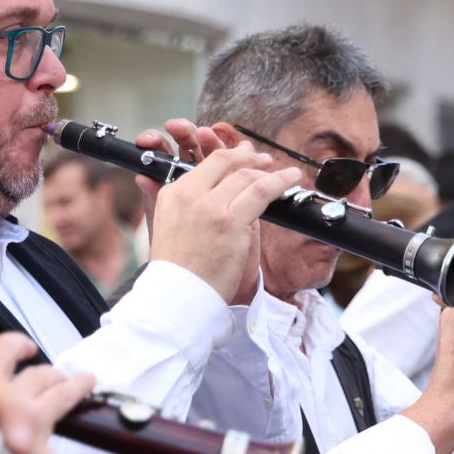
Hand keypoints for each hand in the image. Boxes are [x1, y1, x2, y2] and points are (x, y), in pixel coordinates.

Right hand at [138, 119, 300, 305]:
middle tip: (262, 159)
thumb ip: (173, 202)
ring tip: (282, 172)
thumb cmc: (177, 270)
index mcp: (172, 195)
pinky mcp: (231, 222)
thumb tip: (171, 183)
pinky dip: (279, 182)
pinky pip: (261, 192)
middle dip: (247, 157)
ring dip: (267, 170)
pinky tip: (290, 178)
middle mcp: (189, 195)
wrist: (179, 296)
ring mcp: (211, 207)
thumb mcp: (163, 228)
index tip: (242, 157)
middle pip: (225, 162)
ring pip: (245, 176)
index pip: (205, 165)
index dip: (229, 157)